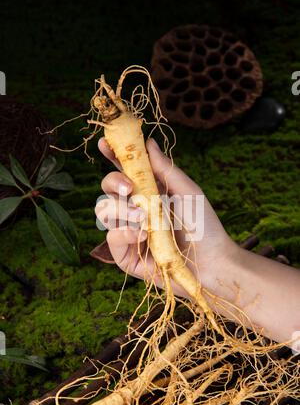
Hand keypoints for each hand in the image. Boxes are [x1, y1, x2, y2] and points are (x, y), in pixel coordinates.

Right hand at [94, 137, 235, 296]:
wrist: (212, 262)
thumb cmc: (203, 226)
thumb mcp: (187, 192)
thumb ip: (165, 168)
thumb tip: (148, 141)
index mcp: (148, 193)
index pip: (124, 172)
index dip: (112, 156)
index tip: (105, 143)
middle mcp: (134, 211)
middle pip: (107, 189)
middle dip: (113, 182)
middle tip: (129, 188)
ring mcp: (128, 233)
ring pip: (104, 211)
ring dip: (121, 210)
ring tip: (144, 217)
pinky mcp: (125, 255)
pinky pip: (112, 238)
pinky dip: (125, 233)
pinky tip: (144, 235)